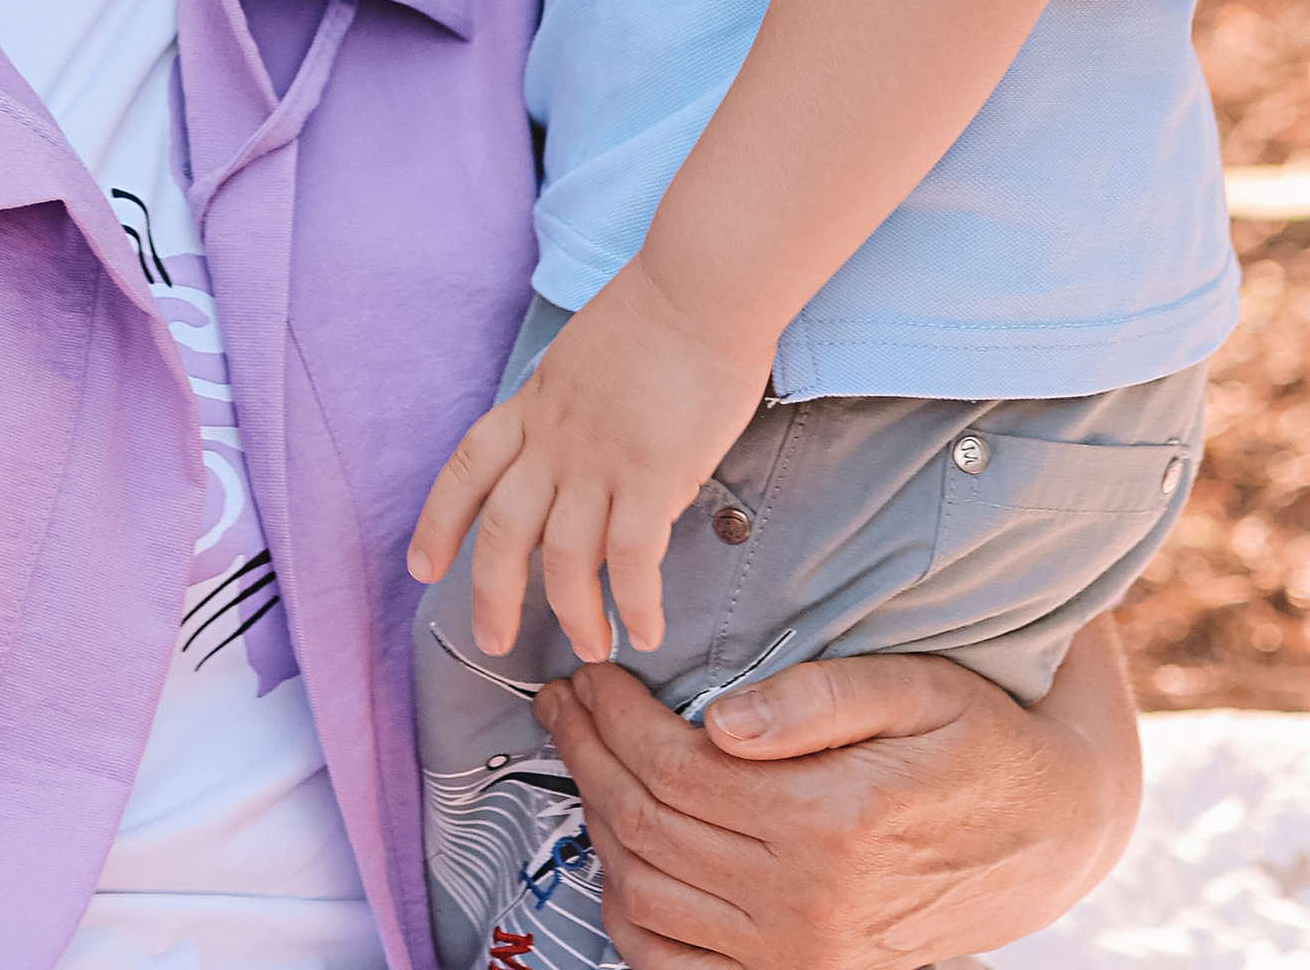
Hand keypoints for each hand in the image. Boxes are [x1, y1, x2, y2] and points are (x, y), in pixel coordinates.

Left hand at [405, 264, 767, 661]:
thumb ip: (569, 409)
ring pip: (563, 557)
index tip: (421, 565)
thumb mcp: (583, 357)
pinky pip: (631, 559)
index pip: (468, 467)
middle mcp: (555, 438)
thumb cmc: (657, 312)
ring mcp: (599, 459)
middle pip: (504, 530)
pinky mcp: (651, 475)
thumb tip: (575, 456)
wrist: (699, 286)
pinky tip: (646, 630)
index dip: (439, 519)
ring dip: (573, 613)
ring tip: (590, 648)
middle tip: (492, 644)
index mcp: (535, 403)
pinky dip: (635, 602)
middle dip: (492, 594)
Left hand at [537, 616, 1138, 965]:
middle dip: (585, 756)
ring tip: (583, 762)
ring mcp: (804, 958)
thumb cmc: (980, 743)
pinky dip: (632, 917)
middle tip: (561, 702)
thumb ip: (814, 699)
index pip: (671, 768)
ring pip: (648, 900)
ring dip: (597, 827)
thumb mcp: (913, 689)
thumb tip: (717, 716)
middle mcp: (809, 904)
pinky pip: (679, 967)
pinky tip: (620, 854)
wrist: (1053, 832)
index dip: (611, 715)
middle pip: (646, 829)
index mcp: (831, 821)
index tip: (585, 673)